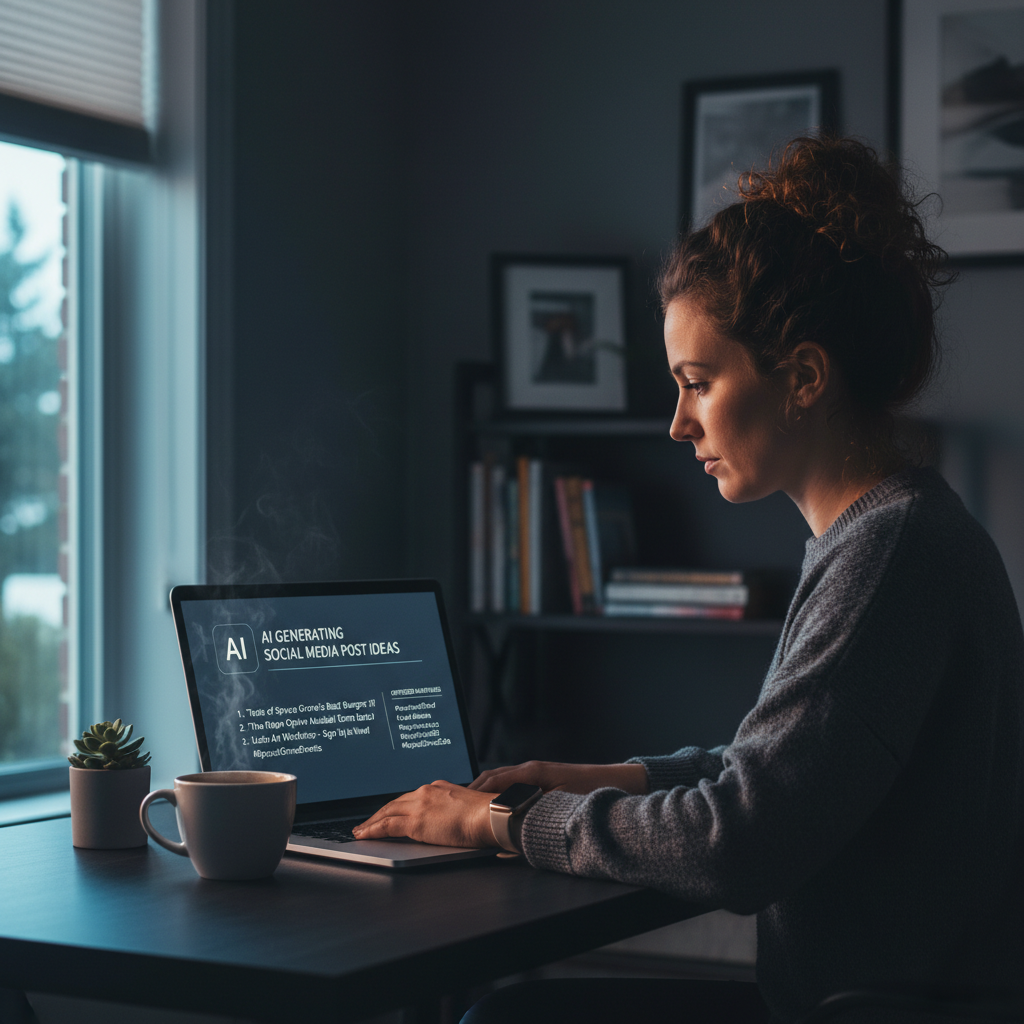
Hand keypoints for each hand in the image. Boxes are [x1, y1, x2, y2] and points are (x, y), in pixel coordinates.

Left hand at [351, 780, 496, 847]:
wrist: (491, 816)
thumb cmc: (486, 815)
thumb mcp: (464, 807)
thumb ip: (451, 810)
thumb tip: (447, 822)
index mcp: (438, 787)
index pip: (411, 798)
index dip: (396, 806)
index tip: (388, 812)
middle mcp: (426, 791)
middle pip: (394, 803)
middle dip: (378, 813)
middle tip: (366, 822)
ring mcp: (420, 805)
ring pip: (386, 812)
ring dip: (371, 822)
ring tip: (360, 831)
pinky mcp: (416, 822)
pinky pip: (386, 826)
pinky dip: (372, 830)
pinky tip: (364, 835)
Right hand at [468, 760, 647, 795]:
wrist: (619, 781)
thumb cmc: (592, 792)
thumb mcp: (559, 803)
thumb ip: (532, 811)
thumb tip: (509, 823)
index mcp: (531, 772)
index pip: (493, 782)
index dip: (474, 793)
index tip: (457, 804)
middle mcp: (530, 769)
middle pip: (492, 778)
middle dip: (473, 791)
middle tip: (454, 806)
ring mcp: (536, 773)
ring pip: (501, 780)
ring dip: (485, 792)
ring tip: (469, 807)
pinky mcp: (543, 779)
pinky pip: (512, 784)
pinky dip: (499, 793)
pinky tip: (495, 805)